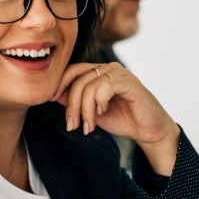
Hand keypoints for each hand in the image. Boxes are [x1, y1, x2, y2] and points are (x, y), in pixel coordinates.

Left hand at [53, 62, 179, 172]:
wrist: (148, 130)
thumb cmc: (122, 119)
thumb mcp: (92, 112)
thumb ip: (76, 102)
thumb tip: (54, 95)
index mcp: (99, 72)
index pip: (73, 70)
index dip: (60, 83)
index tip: (50, 100)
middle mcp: (109, 68)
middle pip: (79, 80)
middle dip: (72, 105)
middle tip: (72, 125)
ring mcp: (120, 73)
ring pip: (90, 86)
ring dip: (85, 110)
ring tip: (89, 127)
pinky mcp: (130, 82)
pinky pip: (105, 87)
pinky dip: (100, 102)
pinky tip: (103, 112)